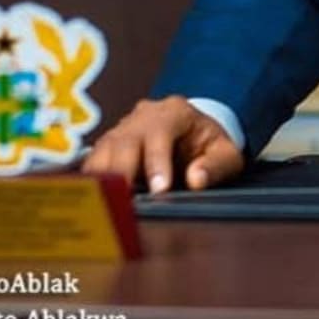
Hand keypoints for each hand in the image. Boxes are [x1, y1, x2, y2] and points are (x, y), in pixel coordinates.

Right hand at [82, 96, 244, 192]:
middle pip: (124, 141)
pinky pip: (93, 164)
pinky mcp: (107, 147)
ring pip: (103, 152)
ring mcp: (122, 130)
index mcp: (175, 112)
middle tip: (126, 203)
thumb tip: (196, 181)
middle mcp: (143, 116)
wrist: (194, 134)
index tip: (159, 190)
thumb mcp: (226, 153)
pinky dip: (92, 183)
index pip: (160, 133)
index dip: (157, 162)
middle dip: (124, 172)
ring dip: (103, 180)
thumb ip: (216, 166)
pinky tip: (96, 204)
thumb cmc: (209, 145)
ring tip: (108, 207)